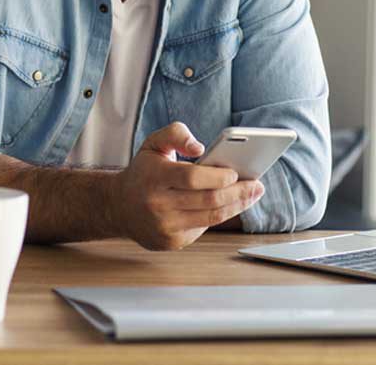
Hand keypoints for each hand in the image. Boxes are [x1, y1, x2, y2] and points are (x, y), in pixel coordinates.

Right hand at [109, 122, 264, 250]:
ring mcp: (165, 227)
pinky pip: (203, 228)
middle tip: (257, 185)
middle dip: (238, 192)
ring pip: (211, 218)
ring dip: (237, 206)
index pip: (192, 178)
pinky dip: (221, 216)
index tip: (236, 172)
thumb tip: (200, 147)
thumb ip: (176, 134)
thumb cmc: (143, 172)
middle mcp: (158, 205)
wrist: (118, 207)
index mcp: (154, 178)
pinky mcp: (171, 242)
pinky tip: (233, 205)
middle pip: (208, 200)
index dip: (218, 176)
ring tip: (253, 194)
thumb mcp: (153, 144)